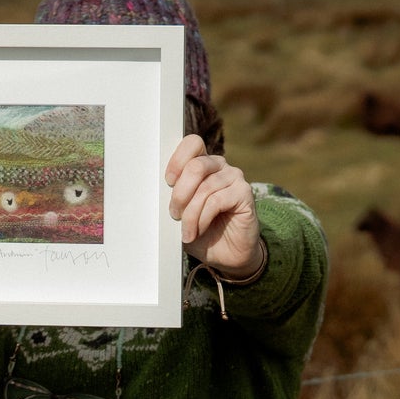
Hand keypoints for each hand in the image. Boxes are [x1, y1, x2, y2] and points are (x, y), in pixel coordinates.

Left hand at [164, 134, 262, 278]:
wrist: (226, 255)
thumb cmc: (201, 231)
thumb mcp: (181, 213)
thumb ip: (172, 198)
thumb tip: (155, 192)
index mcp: (202, 164)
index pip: (192, 143)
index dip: (177, 160)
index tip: (167, 182)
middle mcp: (219, 166)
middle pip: (196, 166)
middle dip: (180, 194)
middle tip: (174, 214)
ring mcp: (234, 177)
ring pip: (205, 187)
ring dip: (191, 213)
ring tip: (187, 231)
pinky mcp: (244, 193)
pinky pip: (217, 200)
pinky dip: (203, 218)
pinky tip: (199, 230)